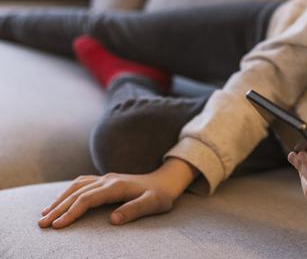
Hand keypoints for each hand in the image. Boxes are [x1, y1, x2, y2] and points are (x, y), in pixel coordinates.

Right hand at [38, 158, 197, 228]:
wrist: (166, 181)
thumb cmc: (161, 195)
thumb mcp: (153, 204)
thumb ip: (135, 210)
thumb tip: (113, 220)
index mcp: (117, 186)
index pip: (88, 198)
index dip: (72, 212)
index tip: (58, 226)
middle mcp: (108, 180)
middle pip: (77, 192)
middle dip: (58, 208)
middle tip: (42, 224)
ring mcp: (106, 178)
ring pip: (76, 186)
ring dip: (59, 199)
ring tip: (44, 215)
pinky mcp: (105, 181)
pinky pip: (81, 183)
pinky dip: (67, 192)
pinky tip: (59, 201)